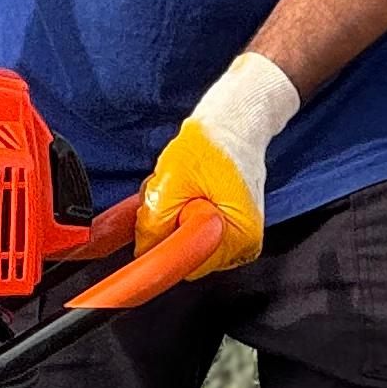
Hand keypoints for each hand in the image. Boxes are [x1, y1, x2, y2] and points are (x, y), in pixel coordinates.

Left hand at [137, 53, 296, 280]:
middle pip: (188, 256)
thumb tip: (143, 252)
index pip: (190, 264)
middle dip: (172, 228)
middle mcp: (243, 243)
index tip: (156, 232)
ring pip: (188, 243)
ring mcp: (237, 237)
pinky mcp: (228, 228)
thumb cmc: (214, 142)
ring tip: (186, 189)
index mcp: (239, 235)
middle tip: (178, 195)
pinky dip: (183, 215)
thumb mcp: (171, 180)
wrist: (234, 123)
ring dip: (175, 220)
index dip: (167, 245)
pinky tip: (190, 194)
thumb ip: (154, 222)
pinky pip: (193, 233)